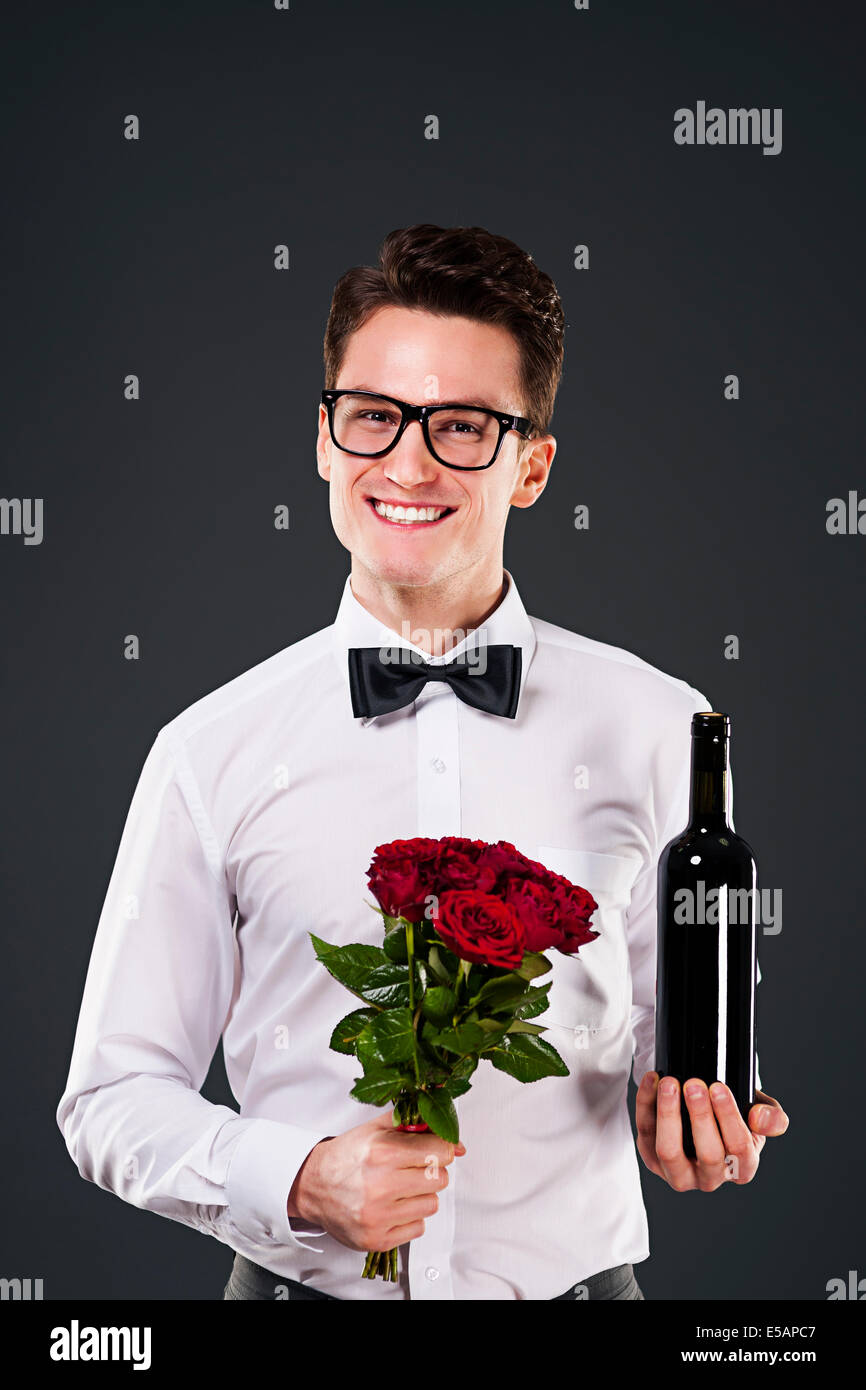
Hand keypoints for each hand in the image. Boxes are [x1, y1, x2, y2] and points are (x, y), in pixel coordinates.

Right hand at [287, 1108, 465, 1250]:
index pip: (440, 1152)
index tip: (435, 1151)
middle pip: (440, 1179)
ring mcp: (378, 1216)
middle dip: (431, 1171)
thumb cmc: (346, 1157)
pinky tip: (393, 1207)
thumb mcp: (377, 1130)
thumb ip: (417, 1128)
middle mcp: (381, 1185)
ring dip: (421, 1196)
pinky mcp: (376, 1240)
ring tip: (400, 1189)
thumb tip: (458, 1144)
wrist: (312, 1186)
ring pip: (432, 1205)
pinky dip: (410, 1218)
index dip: (441, 1149)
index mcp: (382, 1153)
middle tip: (412, 1169)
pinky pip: (418, 1229)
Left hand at [636, 1072, 787, 1189]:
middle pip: (707, 1154)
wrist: (707, 1113)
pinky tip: (652, 1080)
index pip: (739, 1149)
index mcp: (742, 1168)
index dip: (729, 1118)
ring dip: (668, 1115)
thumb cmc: (736, 1116)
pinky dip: (645, 1104)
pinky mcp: (652, 1160)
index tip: (718, 1087)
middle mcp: (711, 1178)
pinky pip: (645, 1134)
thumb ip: (772, 1118)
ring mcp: (679, 1173)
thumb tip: (759, 1119)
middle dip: (700, 1116)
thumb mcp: (759, 1113)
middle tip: (694, 1084)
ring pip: (670, 1152)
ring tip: (669, 1083)